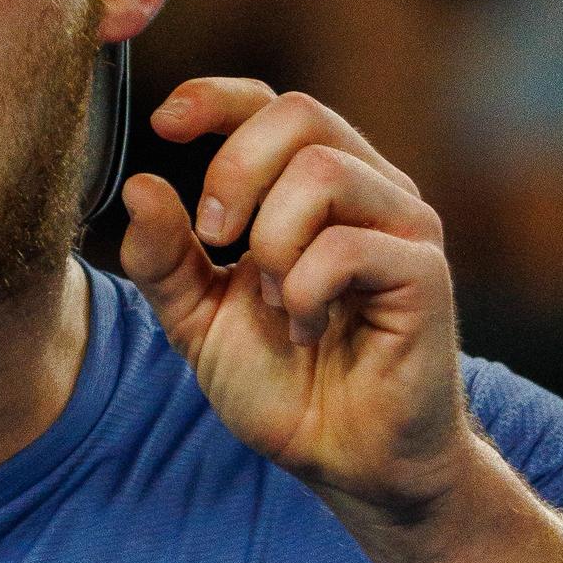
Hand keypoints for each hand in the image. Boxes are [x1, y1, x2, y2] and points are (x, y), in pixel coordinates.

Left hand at [119, 80, 470, 530]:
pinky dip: (305, 290)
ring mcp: (403, 227)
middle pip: (300, 114)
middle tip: (214, 240)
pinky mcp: (424, 272)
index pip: (271, 105)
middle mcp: (369, 190)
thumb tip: (138, 186)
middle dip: (236, 170)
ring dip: (274, 242)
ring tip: (275, 304)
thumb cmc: (286, 389)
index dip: (215, 99)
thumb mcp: (198, 321)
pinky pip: (347, 245)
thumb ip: (165, 260)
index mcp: (316, 189)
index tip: (164, 125)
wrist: (345, 463)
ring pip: (324, 171)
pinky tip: (308, 329)